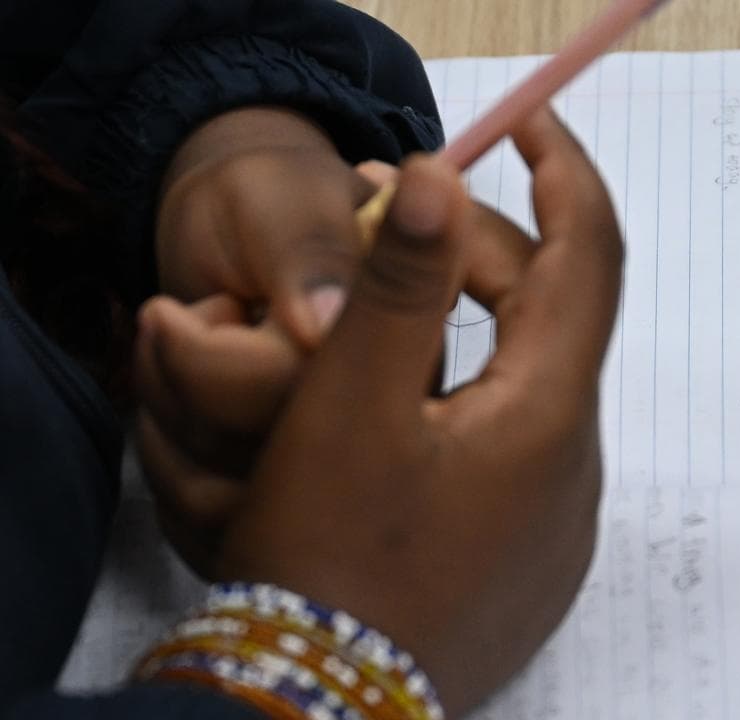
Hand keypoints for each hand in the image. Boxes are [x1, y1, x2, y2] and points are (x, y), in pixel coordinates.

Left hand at [138, 107, 401, 572]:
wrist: (235, 222)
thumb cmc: (271, 199)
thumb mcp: (290, 202)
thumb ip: (314, 255)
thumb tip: (326, 325)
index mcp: (414, 337)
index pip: (316, 397)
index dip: (231, 360)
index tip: (213, 307)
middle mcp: (395, 410)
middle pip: (279, 457)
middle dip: (194, 383)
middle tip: (175, 320)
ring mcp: (344, 456)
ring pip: (239, 493)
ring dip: (171, 407)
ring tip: (177, 340)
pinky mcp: (291, 485)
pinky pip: (211, 510)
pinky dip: (164, 443)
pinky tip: (174, 388)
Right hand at [216, 108, 622, 714]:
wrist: (319, 711)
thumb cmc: (329, 567)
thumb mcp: (348, 408)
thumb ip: (401, 286)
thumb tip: (444, 180)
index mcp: (546, 416)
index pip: (589, 259)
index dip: (566, 175)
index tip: (530, 121)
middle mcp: (572, 467)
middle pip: (549, 319)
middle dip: (482, 254)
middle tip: (390, 221)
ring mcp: (557, 521)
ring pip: (528, 382)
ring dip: (471, 328)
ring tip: (385, 307)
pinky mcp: (530, 560)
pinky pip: (517, 445)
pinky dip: (473, 396)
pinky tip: (410, 401)